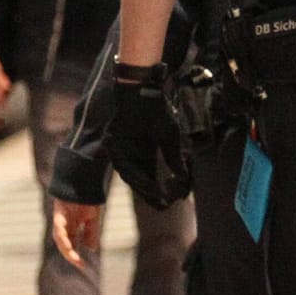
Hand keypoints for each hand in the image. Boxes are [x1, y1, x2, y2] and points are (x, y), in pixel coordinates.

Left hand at [51, 200, 101, 268]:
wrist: (83, 180)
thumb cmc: (87, 197)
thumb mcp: (92, 218)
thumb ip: (91, 232)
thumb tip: (91, 249)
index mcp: (70, 226)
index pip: (69, 244)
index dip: (74, 255)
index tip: (83, 265)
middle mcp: (63, 223)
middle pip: (63, 243)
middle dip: (69, 255)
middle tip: (80, 264)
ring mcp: (60, 217)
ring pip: (58, 237)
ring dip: (66, 248)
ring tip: (74, 257)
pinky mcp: (59, 212)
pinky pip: (58, 226)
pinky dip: (62, 236)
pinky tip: (68, 243)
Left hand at [105, 62, 190, 208]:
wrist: (143, 90)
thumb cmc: (157, 110)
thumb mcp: (170, 137)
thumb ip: (173, 158)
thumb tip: (183, 179)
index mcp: (145, 154)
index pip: (149, 178)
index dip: (158, 191)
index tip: (169, 202)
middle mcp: (132, 155)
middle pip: (139, 181)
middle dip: (151, 193)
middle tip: (163, 204)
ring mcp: (121, 150)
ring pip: (130, 175)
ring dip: (145, 186)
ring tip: (158, 195)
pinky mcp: (113, 143)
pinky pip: (122, 164)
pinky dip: (135, 175)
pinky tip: (148, 181)